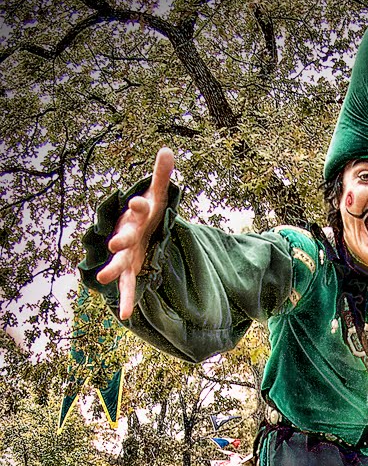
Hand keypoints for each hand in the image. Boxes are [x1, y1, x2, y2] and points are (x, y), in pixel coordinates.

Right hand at [96, 147, 174, 319]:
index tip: (136, 202)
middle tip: (114, 243)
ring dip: (113, 271)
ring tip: (103, 280)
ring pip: (120, 264)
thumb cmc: (149, 212)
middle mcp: (128, 234)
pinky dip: (128, 300)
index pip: (139, 208)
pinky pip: (129, 287)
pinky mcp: (131, 269)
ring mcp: (127, 254)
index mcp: (137, 216)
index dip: (139, 205)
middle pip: (125, 237)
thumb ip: (161, 176)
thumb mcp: (159, 195)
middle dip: (121, 240)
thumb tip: (166, 150)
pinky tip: (125, 315)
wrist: (138, 229)